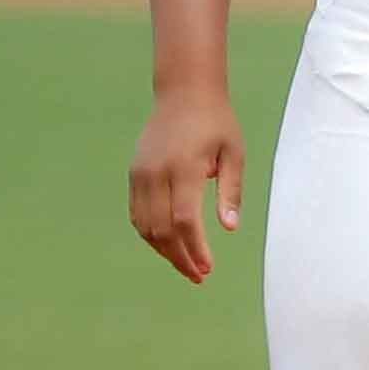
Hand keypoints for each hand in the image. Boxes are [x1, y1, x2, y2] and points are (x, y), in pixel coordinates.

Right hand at [129, 86, 245, 283]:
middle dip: (179, 257)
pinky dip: (150, 234)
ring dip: (163, 250)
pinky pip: (137, 213)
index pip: (184, 220)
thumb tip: (229, 228)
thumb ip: (230, 191)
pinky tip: (168, 245)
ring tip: (186, 265)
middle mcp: (156, 173)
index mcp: (184, 168)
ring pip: (144, 226)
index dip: (194, 249)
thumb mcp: (234, 153)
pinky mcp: (133, 174)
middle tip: (199, 276)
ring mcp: (140, 174)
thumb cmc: (216, 123)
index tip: (208, 268)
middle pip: (161, 229)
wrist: (183, 93)